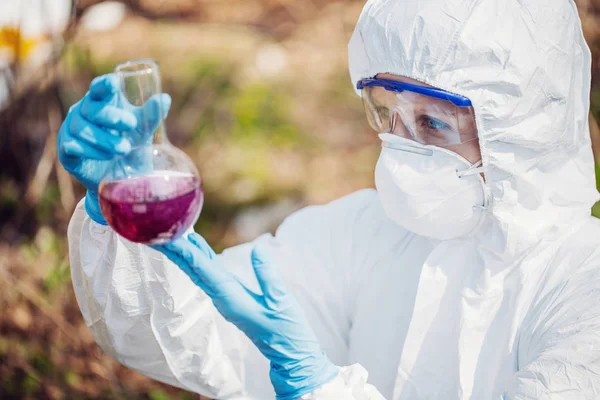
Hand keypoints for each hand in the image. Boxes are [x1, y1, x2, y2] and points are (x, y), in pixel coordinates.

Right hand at [57, 73, 170, 223]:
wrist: (119, 177)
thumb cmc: (130, 145)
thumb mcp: (142, 131)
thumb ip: (151, 115)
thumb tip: (164, 98)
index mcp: (101, 102)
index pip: (98, 88)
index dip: (104, 85)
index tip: (115, 84)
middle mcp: (82, 112)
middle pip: (90, 108)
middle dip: (111, 116)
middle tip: (131, 125)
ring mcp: (71, 130)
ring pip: (81, 129)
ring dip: (104, 138)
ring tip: (124, 149)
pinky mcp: (66, 150)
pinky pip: (72, 147)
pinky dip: (90, 151)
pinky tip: (106, 156)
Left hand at [152, 233, 338, 399]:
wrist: (290, 353)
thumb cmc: (287, 329)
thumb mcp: (281, 302)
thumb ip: (268, 276)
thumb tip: (257, 248)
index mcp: (232, 299)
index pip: (204, 271)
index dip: (187, 252)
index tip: (168, 238)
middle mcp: (223, 298)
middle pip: (194, 269)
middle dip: (176, 250)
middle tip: (155, 231)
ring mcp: (226, 298)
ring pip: (199, 271)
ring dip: (184, 252)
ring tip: (169, 233)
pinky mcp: (232, 296)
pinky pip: (209, 274)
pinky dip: (200, 258)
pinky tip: (195, 247)